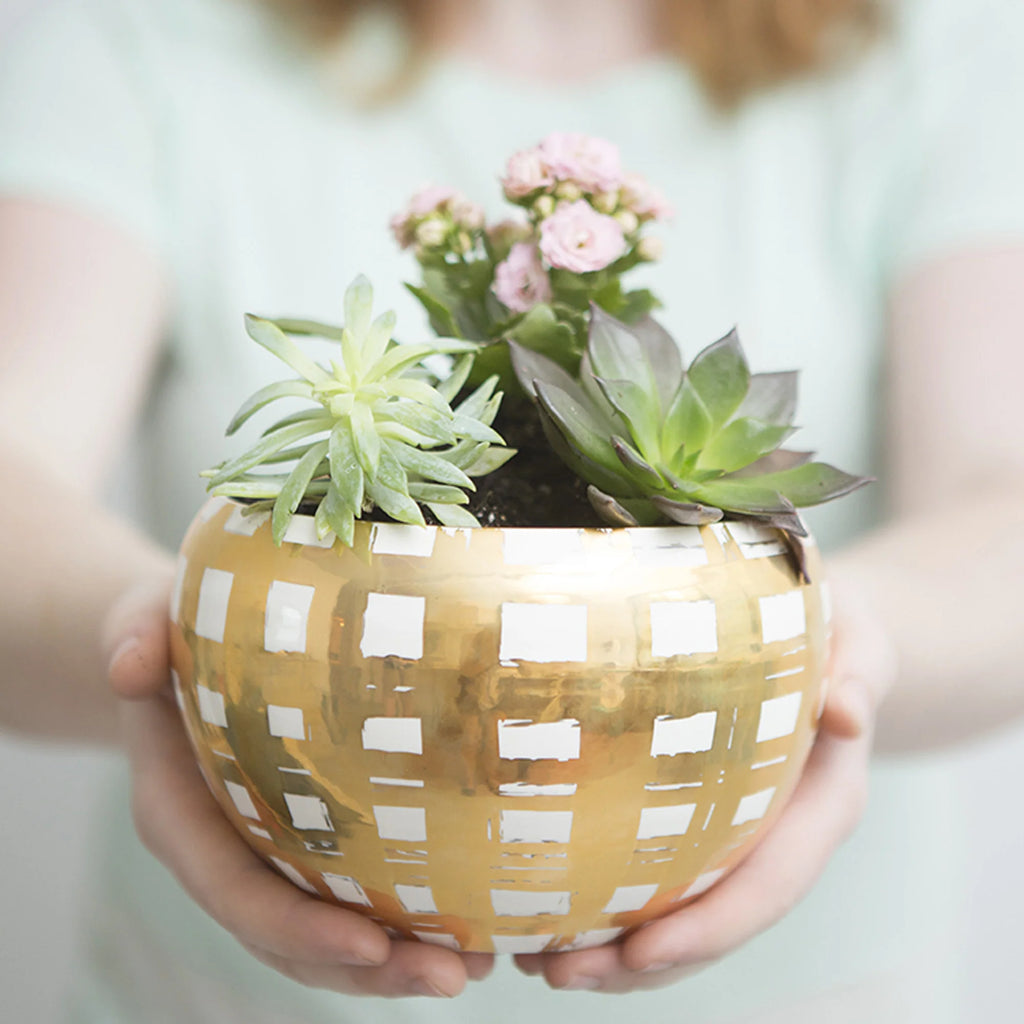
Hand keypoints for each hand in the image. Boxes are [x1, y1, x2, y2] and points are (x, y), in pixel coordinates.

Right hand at [104, 579, 493, 998]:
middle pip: (289, 937)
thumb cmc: (167, 630)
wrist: (174, 649)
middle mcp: (221, 853)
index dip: (298, 928)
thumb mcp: (142, 617)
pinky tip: (465, 925)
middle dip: (366, 969)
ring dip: (394, 964)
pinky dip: (398, 921)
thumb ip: (133, 634)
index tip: (371, 943)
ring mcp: (261, 856)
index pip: (235, 891)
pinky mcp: (299, 841)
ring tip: (472, 969)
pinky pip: (346, 895)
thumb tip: (130, 668)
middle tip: (450, 977)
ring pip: (323, 935)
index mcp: (178, 815)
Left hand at [513, 584, 896, 992]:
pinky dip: (613, 908)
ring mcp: (747, 840)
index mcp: (824, 806)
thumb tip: (843, 713)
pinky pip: (668, 880)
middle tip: (556, 973)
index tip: (640, 953)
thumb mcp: (860, 642)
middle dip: (640, 962)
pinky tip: (552, 913)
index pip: (770, 884)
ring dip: (614, 954)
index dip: (708, 928)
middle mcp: (785, 840)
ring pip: (685, 918)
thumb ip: (856, 675)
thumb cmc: (842, 634)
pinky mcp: (715, 825)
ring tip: (536, 962)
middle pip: (715, 923)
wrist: (834, 641)